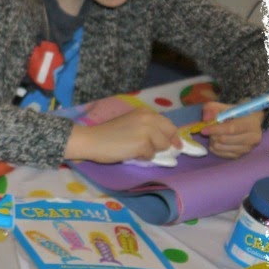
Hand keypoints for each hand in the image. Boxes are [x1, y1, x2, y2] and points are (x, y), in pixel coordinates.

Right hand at [65, 109, 180, 163]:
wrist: (92, 140)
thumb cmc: (107, 133)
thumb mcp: (130, 123)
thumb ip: (146, 127)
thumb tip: (163, 140)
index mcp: (145, 112)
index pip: (167, 123)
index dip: (172, 135)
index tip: (175, 144)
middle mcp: (149, 118)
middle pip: (170, 133)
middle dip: (167, 143)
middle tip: (163, 151)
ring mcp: (147, 131)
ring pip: (162, 145)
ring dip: (152, 150)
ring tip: (137, 150)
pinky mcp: (143, 144)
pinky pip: (151, 155)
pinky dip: (143, 157)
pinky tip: (131, 153)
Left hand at [200, 101, 264, 158]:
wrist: (248, 121)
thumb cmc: (236, 113)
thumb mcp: (225, 107)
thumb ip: (213, 108)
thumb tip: (205, 118)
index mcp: (252, 123)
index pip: (231, 129)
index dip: (216, 129)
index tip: (204, 130)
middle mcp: (253, 138)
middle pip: (224, 139)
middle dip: (213, 134)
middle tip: (210, 129)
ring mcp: (247, 148)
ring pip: (220, 147)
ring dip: (213, 141)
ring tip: (215, 134)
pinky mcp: (240, 155)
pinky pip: (220, 154)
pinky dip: (214, 148)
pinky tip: (217, 141)